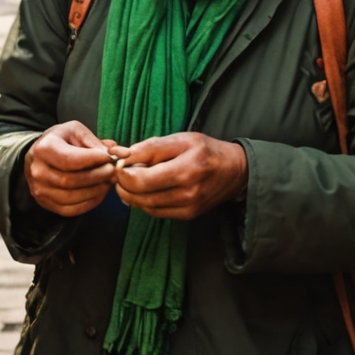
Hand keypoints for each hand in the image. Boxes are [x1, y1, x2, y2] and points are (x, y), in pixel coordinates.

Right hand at [23, 121, 116, 216]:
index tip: (109, 157)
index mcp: (44, 148)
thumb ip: (94, 141)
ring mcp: (40, 189)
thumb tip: (116, 153)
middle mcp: (38, 171)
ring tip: (107, 181)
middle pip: (71, 180)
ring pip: (71, 198)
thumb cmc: (59, 141)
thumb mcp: (74, 131)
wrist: (38, 156)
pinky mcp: (46, 203)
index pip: (70, 160)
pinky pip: (71, 210)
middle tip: (113, 171)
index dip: (93, 160)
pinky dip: (90, 203)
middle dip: (97, 176)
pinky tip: (99, 192)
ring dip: (95, 191)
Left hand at [112, 132, 248, 220]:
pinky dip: (144, 203)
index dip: (122, 173)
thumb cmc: (206, 150)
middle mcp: (188, 192)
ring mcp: (189, 206)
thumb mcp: (181, 139)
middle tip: (119, 174)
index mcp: (186, 168)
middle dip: (123, 185)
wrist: (235, 171)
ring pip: (146, 206)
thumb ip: (151, 147)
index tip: (119, 164)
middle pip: (140, 195)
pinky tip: (143, 191)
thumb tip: (124, 156)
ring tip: (129, 182)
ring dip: (131, 195)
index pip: (140, 180)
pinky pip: (157, 212)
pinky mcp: (188, 215)